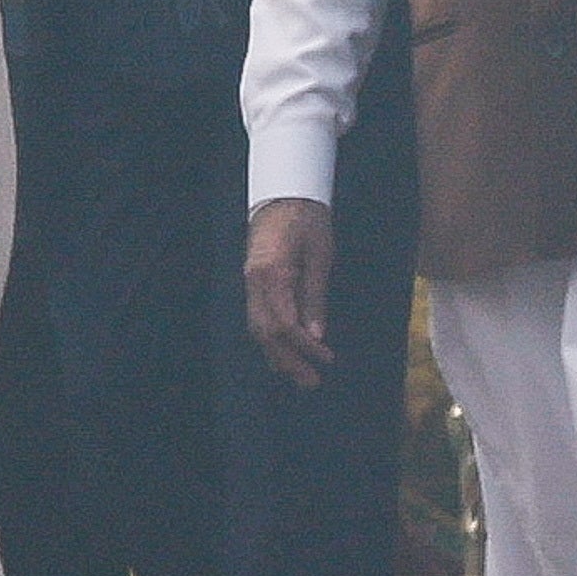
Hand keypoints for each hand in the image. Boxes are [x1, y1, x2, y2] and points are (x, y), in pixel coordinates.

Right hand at [246, 198, 337, 388]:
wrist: (283, 193)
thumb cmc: (307, 219)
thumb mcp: (320, 255)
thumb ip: (316, 296)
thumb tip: (317, 335)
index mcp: (272, 273)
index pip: (285, 324)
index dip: (305, 347)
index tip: (327, 359)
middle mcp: (254, 281)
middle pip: (267, 333)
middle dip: (289, 360)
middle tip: (311, 382)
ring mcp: (249, 282)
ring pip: (258, 328)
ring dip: (278, 355)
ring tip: (299, 376)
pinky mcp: (252, 281)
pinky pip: (257, 317)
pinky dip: (270, 339)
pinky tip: (283, 354)